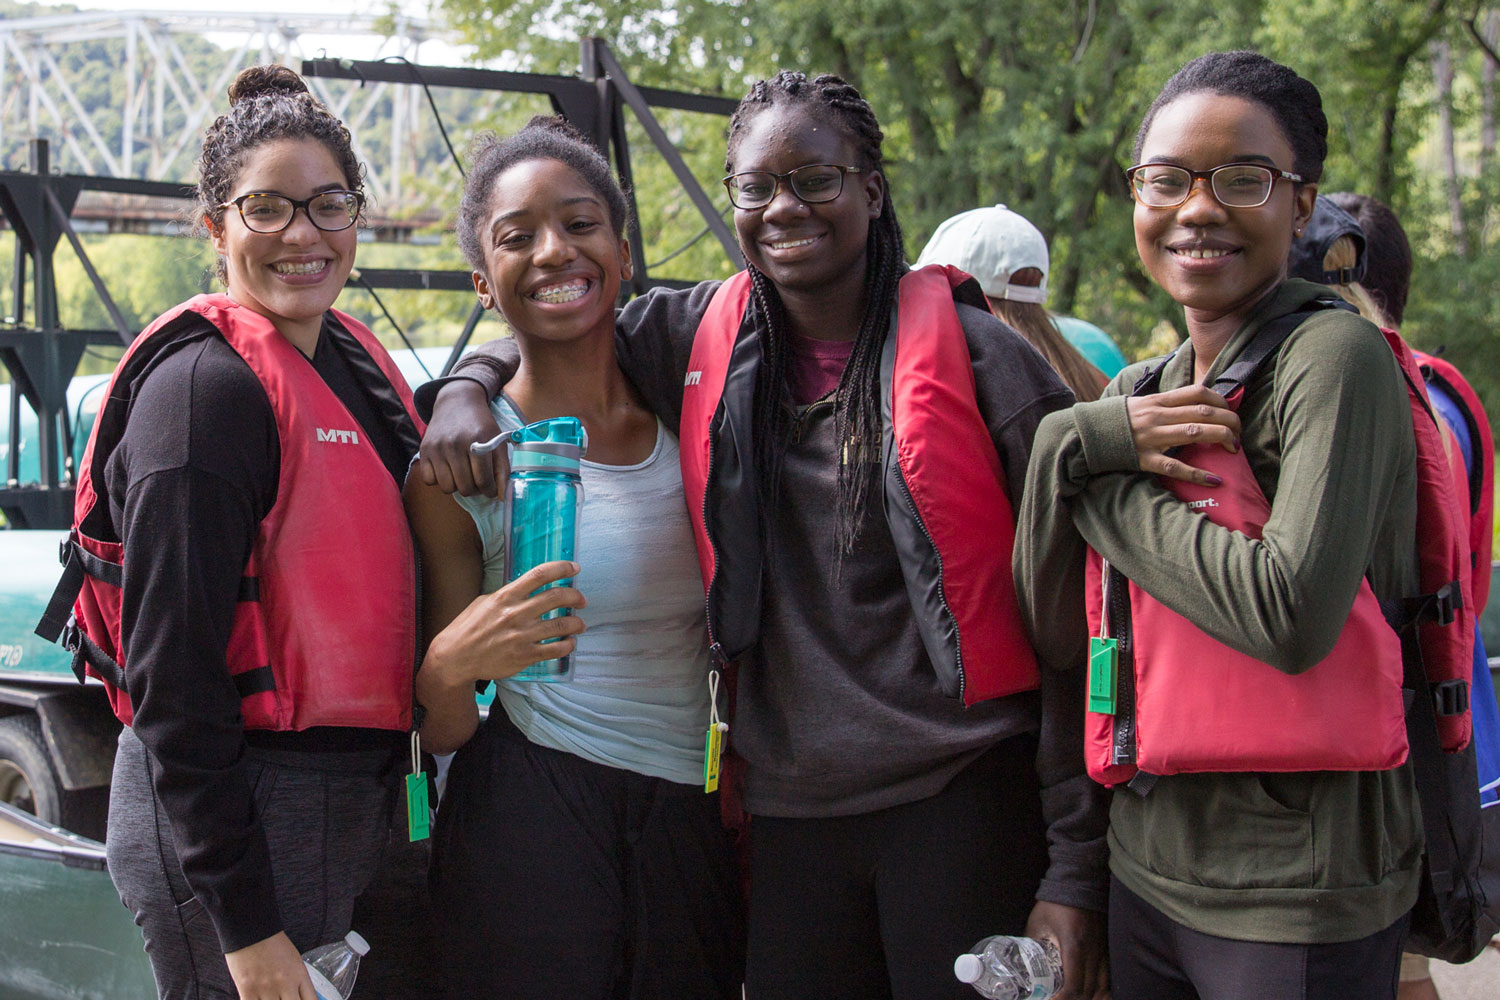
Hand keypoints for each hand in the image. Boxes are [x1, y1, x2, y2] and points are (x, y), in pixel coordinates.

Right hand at [224, 931, 316, 999]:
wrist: (251, 930)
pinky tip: (259, 999)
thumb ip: (299, 981)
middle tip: (286, 999)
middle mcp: (285, 984)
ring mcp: (266, 989)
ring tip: (273, 998)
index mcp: (299, 975)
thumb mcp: (295, 960)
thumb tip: (303, 998)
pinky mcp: (247, 991)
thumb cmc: (273, 944)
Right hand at [415, 379, 504, 496]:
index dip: (490, 490)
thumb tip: (504, 496)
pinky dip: (438, 479)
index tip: (491, 488)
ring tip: (463, 475)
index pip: (484, 480)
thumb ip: (503, 469)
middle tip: (477, 480)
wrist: (457, 402)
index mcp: (478, 441)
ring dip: (457, 486)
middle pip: (465, 487)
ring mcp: (437, 447)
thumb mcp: (498, 441)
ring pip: (447, 487)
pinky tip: (447, 469)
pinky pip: (429, 480)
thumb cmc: (481, 425)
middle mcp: (455, 444)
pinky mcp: (424, 450)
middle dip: (475, 489)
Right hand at [425, 560, 585, 684]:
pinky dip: (567, 645)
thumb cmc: (468, 628)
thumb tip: (528, 589)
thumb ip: (508, 595)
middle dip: (576, 596)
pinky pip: (555, 649)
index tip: (574, 568)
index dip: (561, 568)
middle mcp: (516, 613)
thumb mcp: (484, 602)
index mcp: (506, 596)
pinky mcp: (525, 656)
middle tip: (581, 600)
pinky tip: (569, 643)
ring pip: (562, 625)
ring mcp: (522, 635)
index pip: (539, 575)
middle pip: (557, 597)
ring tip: (579, 624)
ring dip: (576, 623)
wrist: (455, 657)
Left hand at [1025, 900, 1107, 999]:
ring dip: (1088, 997)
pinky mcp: (1107, 948)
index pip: (1073, 985)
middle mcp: (1092, 951)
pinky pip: (1108, 976)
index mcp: (1073, 945)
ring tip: (1072, 998)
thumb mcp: (1038, 924)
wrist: (1078, 883)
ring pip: (1102, 987)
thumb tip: (1023, 964)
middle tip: (1057, 999)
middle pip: (1088, 991)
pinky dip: (1102, 990)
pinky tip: (1093, 994)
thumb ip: (1032, 946)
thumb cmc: (1055, 903)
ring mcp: (1102, 950)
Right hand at [1124, 385, 1239, 484]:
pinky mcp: (1145, 459)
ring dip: (1222, 438)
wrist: (1086, 435)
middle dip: (1230, 421)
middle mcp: (1157, 416)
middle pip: (1204, 412)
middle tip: (1239, 432)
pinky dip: (1198, 474)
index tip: (1230, 411)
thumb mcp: (1142, 404)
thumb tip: (1196, 404)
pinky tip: (1215, 480)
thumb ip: (1167, 404)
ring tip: (1234, 447)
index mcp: (1158, 401)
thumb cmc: (1118, 421)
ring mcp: (1152, 438)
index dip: (1221, 401)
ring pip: (1195, 433)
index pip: (1198, 393)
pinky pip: (1175, 467)